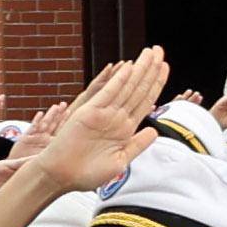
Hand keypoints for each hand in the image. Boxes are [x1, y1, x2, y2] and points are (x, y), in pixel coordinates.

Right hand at [27, 51, 167, 194]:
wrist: (62, 177)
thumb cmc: (87, 173)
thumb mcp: (120, 160)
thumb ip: (137, 144)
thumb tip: (154, 130)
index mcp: (124, 128)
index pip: (145, 100)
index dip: (156, 83)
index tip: (165, 67)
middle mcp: (115, 117)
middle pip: (138, 89)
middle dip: (150, 69)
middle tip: (159, 50)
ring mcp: (103, 113)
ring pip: (126, 88)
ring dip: (139, 69)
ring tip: (150, 53)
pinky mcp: (88, 113)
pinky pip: (107, 94)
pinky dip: (118, 81)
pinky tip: (129, 68)